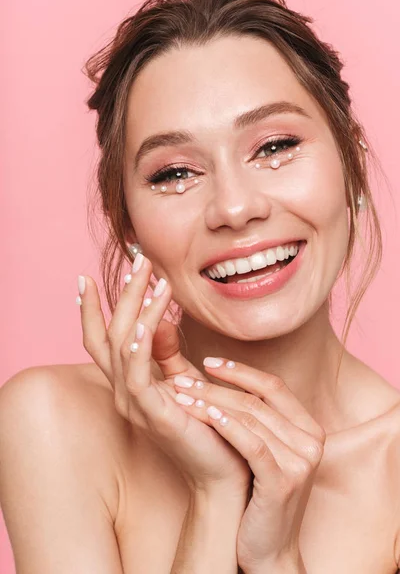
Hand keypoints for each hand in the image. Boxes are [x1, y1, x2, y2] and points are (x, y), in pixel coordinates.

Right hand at [77, 256, 250, 497]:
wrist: (224, 471)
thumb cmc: (208, 424)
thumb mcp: (183, 380)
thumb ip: (166, 353)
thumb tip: (156, 318)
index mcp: (129, 384)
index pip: (101, 340)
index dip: (91, 310)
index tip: (87, 278)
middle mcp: (123, 393)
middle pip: (110, 334)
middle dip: (123, 294)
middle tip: (139, 259)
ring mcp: (135, 405)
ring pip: (122, 346)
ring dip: (136, 308)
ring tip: (152, 276)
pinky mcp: (154, 414)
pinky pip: (137, 374)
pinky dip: (140, 345)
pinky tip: (147, 320)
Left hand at [172, 357, 325, 571]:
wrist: (269, 549)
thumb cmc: (259, 495)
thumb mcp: (265, 450)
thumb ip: (256, 418)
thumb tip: (225, 380)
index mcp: (309, 428)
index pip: (273, 386)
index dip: (240, 370)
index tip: (209, 361)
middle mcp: (311, 440)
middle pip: (257, 400)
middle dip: (216, 385)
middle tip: (183, 378)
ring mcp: (300, 462)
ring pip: (251, 418)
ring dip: (212, 402)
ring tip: (182, 395)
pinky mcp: (284, 482)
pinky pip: (251, 444)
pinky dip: (226, 426)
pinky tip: (204, 415)